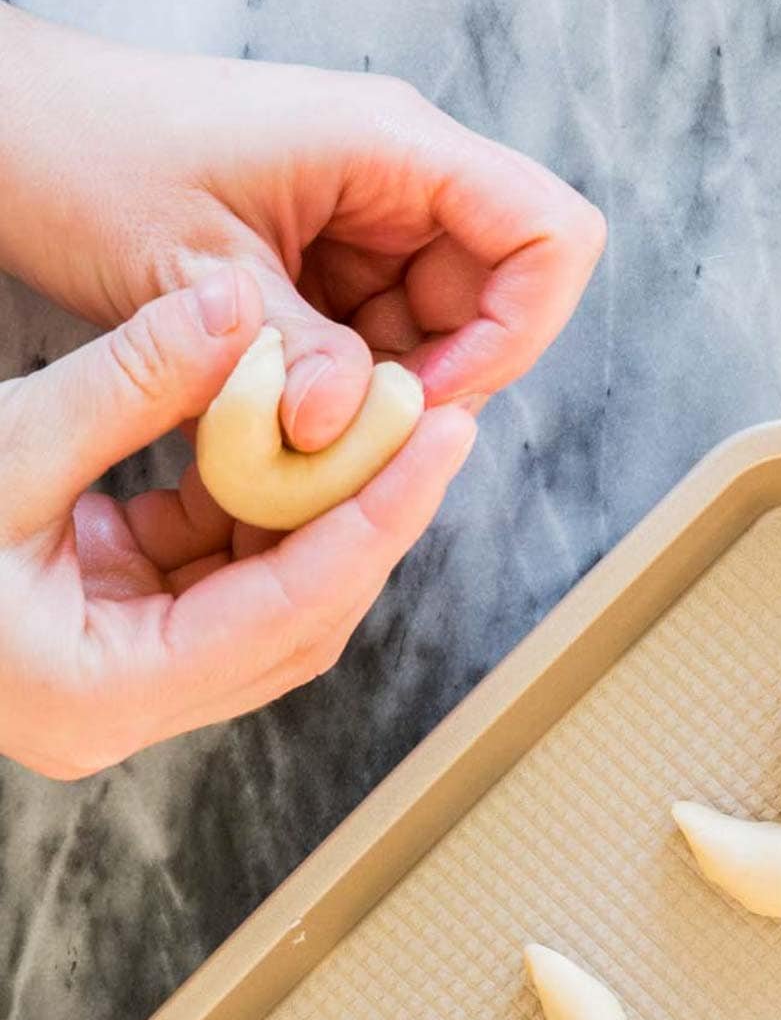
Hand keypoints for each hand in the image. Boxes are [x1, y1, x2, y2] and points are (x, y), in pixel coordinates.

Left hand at [0, 7, 606, 449]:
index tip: (431, 402)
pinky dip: (340, 390)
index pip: (550, 239)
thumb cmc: (92, 159)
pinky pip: (378, 342)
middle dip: (437, 385)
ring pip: (439, 336)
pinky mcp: (334, 261)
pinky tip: (274, 408)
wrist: (20, 132)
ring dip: (379, 398)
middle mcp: (400, 180)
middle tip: (346, 439)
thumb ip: (294, 355)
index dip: (520, 336)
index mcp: (392, 148)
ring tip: (287, 427)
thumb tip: (354, 433)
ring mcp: (370, 221)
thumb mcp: (196, 273)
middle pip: (499, 302)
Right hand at [0, 269, 476, 777]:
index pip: (284, 612)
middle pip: (296, 619)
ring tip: (373, 422)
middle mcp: (129, 708)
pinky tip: (279, 438)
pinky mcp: (115, 635)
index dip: (372, 521)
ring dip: (315, 512)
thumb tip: (234, 311)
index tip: (438, 440)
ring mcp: (124, 678)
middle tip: (431, 423)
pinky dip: (250, 507)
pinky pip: (214, 575)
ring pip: (265, 600)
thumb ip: (123, 387)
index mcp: (103, 697)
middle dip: (365, 518)